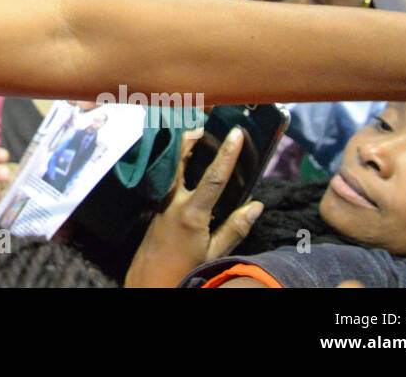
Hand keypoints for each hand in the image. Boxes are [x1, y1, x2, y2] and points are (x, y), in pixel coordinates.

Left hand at [123, 128, 261, 287]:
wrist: (149, 281)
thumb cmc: (184, 270)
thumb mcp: (215, 254)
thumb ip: (235, 228)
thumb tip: (256, 206)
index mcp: (192, 213)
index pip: (213, 177)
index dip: (227, 154)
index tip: (236, 134)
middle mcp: (174, 202)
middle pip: (180, 160)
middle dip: (190, 139)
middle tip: (203, 124)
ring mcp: (162, 203)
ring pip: (172, 168)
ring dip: (182, 151)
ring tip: (195, 137)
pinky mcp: (157, 207)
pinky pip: (168, 180)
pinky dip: (177, 167)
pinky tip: (185, 166)